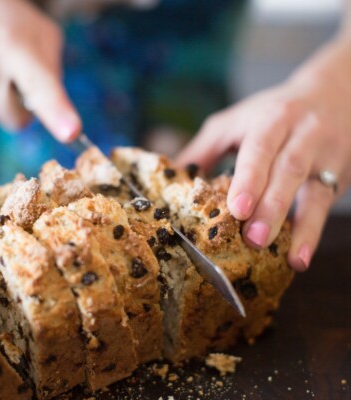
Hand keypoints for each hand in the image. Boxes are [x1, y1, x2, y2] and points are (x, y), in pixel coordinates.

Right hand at [0, 0, 80, 141]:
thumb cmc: (10, 21)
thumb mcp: (43, 36)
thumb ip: (54, 74)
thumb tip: (57, 113)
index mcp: (15, 47)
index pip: (40, 88)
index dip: (56, 112)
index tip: (71, 133)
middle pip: (18, 120)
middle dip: (22, 105)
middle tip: (14, 74)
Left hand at [177, 41, 350, 270]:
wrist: (332, 95)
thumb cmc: (271, 113)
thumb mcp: (235, 121)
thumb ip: (204, 148)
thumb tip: (172, 177)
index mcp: (270, 121)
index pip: (260, 149)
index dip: (250, 179)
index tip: (237, 209)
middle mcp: (301, 135)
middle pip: (288, 170)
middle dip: (271, 207)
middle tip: (253, 239)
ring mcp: (324, 156)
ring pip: (313, 190)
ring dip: (298, 225)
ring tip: (286, 256)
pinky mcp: (338, 174)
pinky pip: (325, 204)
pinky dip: (313, 232)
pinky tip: (301, 257)